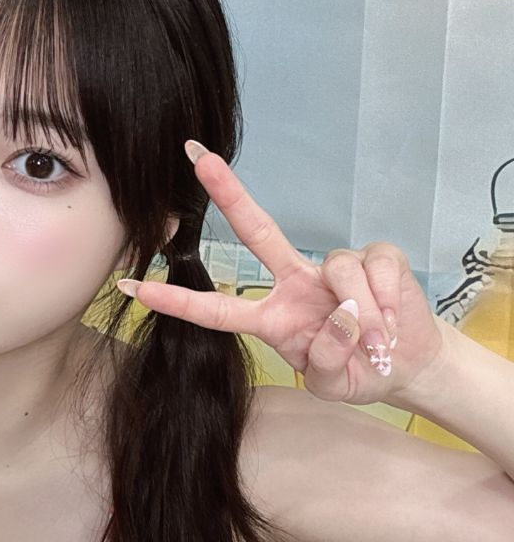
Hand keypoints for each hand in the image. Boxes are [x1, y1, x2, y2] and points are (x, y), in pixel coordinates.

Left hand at [125, 143, 446, 406]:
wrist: (406, 366)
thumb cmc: (357, 371)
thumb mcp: (331, 383)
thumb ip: (324, 361)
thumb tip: (338, 318)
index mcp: (272, 317)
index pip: (217, 309)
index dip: (177, 300)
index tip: (134, 287)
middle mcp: (294, 283)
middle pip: (256, 231)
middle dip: (227, 193)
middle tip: (198, 158)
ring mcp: (333, 267)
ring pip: (337, 269)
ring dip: (361, 315)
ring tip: (376, 342)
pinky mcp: (375, 257)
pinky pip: (372, 269)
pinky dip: (385, 302)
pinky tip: (391, 321)